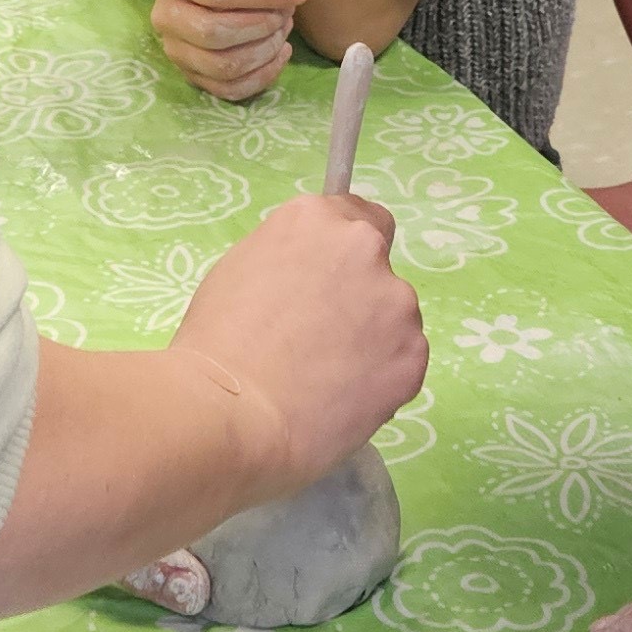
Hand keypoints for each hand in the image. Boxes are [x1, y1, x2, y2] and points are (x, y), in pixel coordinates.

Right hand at [149, 0, 308, 101]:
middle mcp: (165, 17)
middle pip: (215, 33)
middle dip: (264, 24)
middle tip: (289, 12)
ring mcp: (176, 50)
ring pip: (223, 65)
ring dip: (265, 49)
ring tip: (284, 28)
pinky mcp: (192, 75)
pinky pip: (228, 89)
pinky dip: (262, 76)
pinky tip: (281, 52)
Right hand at [170, 190, 423, 487]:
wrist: (231, 411)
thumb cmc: (218, 342)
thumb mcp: (243, 270)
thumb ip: (293, 260)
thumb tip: (311, 278)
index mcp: (317, 219)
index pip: (363, 219)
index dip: (347, 257)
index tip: (334, 283)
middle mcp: (365, 249)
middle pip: (379, 272)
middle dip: (358, 300)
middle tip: (320, 341)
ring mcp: (397, 302)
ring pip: (394, 321)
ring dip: (373, 341)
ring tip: (328, 379)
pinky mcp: (414, 355)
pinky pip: (402, 363)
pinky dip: (382, 380)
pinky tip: (343, 399)